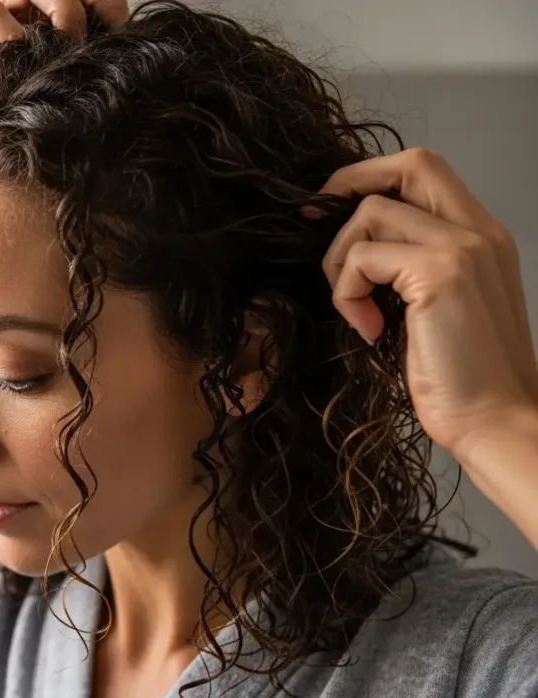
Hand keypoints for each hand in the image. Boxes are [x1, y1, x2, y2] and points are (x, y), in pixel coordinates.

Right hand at [0, 0, 127, 150]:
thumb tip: (110, 103)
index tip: (124, 35)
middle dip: (87, 5)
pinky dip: (8, 28)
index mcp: (30, 24)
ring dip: (56, 10)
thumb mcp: (22, 103)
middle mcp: (7, 12)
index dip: (106, 6)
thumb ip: (56, 91)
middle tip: (96, 40)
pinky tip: (18, 54)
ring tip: (64, 43)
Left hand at [320, 147, 537, 462]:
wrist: (496, 421)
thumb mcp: (438, 306)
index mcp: (483, 237)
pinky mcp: (439, 274)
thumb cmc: (464, 377)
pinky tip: (369, 328)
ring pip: (371, 213)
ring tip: (357, 307)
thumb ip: (412, 267)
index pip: (425, 170)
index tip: (331, 213)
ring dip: (342, 261)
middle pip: (410, 164)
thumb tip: (355, 249)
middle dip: (348, 184)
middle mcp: (480, 232)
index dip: (370, 178)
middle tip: (315, 226)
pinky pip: (361, 258)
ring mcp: (462, 249)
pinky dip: (347, 293)